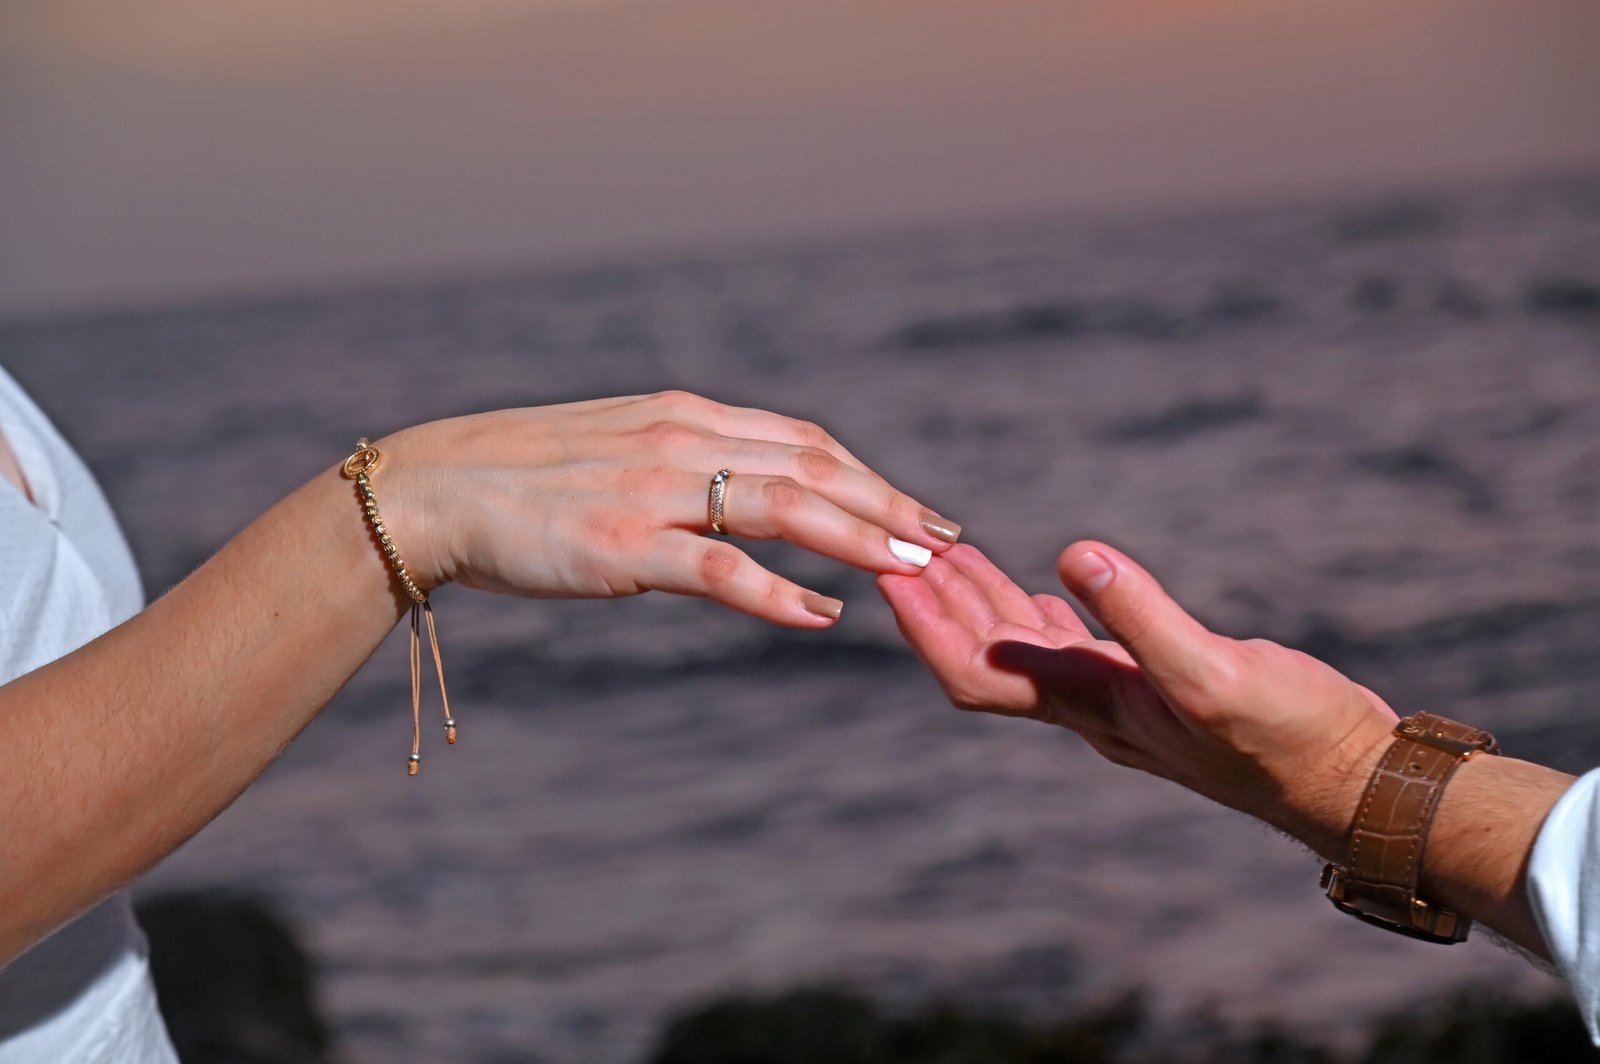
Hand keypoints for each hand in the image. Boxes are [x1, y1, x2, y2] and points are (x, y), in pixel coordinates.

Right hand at [376, 391, 960, 625]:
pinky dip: (779, 593)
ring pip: (785, 507)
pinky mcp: (627, 545)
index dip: (866, 475)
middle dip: (888, 504)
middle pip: (814, 467)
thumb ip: (681, 469)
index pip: (801, 439)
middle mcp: (682, 442)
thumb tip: (733, 505)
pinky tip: (823, 614)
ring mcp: (656, 492)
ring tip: (916, 570)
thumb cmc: (524, 481)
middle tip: (946, 541)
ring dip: (861, 538)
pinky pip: (721, 570)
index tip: (910, 508)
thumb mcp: (618, 454)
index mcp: (683, 418)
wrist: (436, 489)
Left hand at [878, 543, 1397, 857]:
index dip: (927, 626)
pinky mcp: (1159, 690)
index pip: (978, 671)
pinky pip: (1079, 649)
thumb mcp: (1216, 672)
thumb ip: (1143, 617)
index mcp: (1093, 706)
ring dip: (985, 603)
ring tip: (950, 553)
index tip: (889, 573)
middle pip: (990, 658)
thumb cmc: (1292, 739)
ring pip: (1030, 650)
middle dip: (941, 603)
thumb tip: (1072, 553)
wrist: (1357, 784)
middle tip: (900, 544)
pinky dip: (1046, 614)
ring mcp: (1125, 701)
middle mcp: (1094, 709)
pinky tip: (1042, 591)